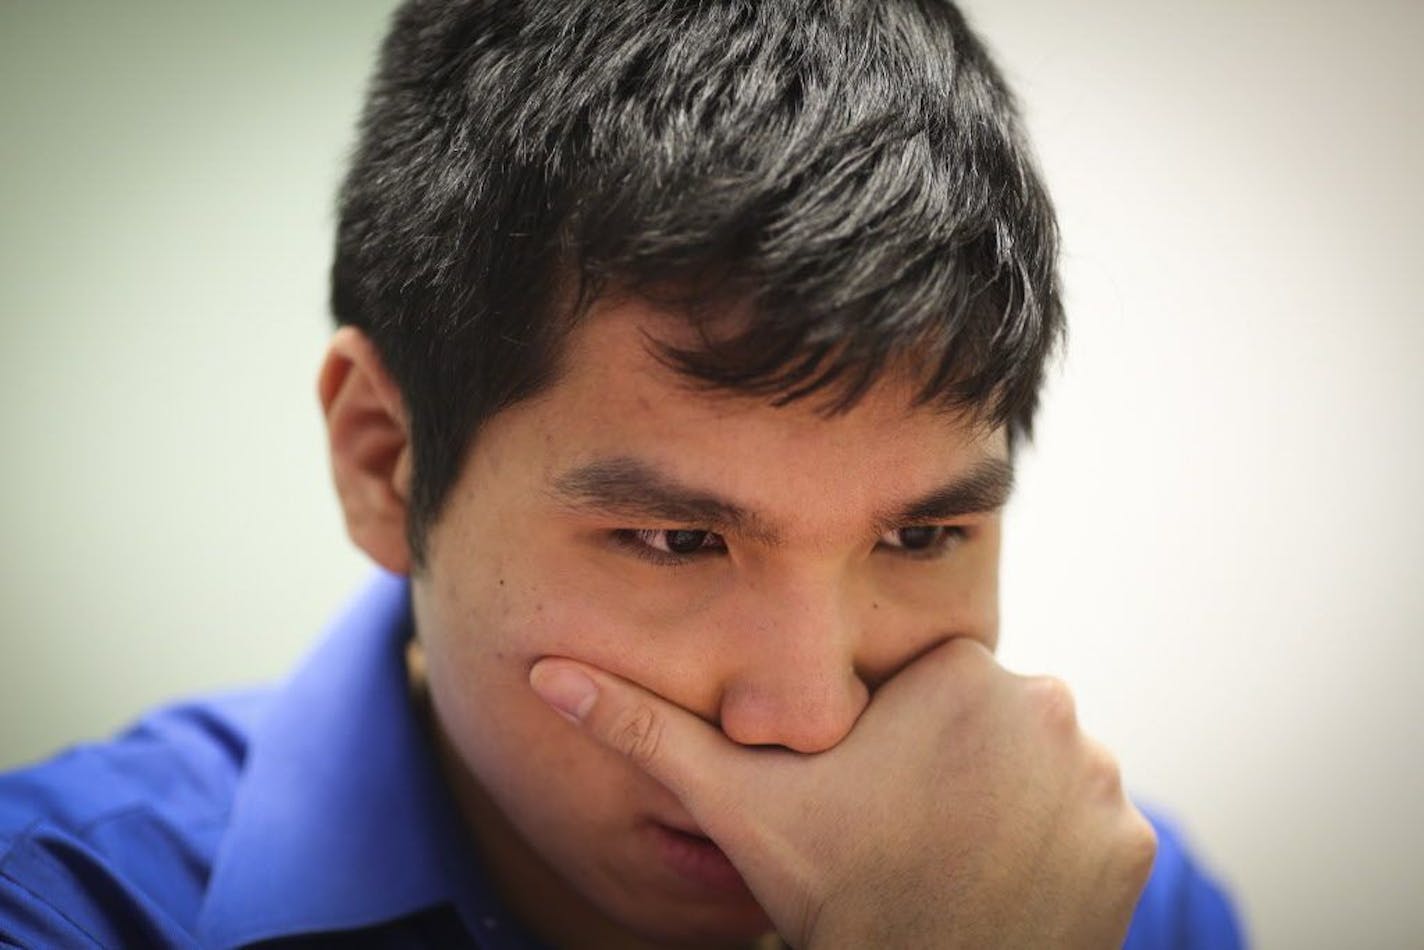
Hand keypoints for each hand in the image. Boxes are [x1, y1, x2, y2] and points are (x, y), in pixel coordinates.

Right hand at [529, 638, 1156, 947]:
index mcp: (958, 673)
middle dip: (950, 762)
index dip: (892, 736)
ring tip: (949, 853)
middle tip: (905, 826)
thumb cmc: (828, 896)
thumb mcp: (734, 806)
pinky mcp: (1133, 840)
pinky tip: (1000, 882)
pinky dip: (1052, 846)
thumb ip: (646, 728)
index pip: (928, 680)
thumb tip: (546, 673)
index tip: (871, 789)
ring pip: (1038, 767)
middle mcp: (1049, 705)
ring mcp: (1102, 777)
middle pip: (988, 719)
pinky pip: (1088, 821)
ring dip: (1003, 800)